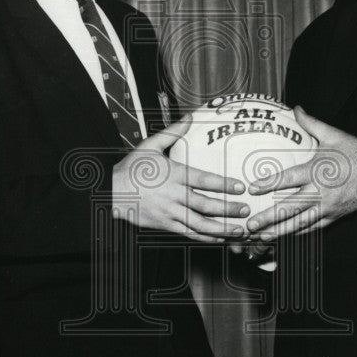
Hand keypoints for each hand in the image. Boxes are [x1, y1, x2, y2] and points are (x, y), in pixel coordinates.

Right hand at [112, 115, 248, 242]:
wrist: (109, 192)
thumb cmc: (131, 168)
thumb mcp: (149, 146)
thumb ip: (172, 133)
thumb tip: (190, 117)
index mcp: (173, 174)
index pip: (203, 180)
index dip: (224, 184)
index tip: (240, 187)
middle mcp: (173, 195)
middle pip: (205, 205)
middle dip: (228, 209)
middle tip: (246, 210)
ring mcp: (169, 212)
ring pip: (199, 224)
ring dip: (221, 229)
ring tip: (238, 230)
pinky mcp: (164, 225)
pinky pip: (188, 234)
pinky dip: (205, 238)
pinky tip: (219, 239)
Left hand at [244, 106, 356, 240]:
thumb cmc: (356, 153)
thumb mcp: (334, 135)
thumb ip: (311, 123)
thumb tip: (296, 108)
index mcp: (317, 171)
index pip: (288, 179)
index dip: (268, 184)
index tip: (252, 188)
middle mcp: (320, 192)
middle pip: (289, 208)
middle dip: (268, 218)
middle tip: (249, 224)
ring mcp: (326, 208)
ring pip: (299, 223)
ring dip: (279, 231)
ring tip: (260, 237)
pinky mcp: (333, 217)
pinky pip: (312, 228)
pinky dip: (296, 233)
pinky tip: (283, 237)